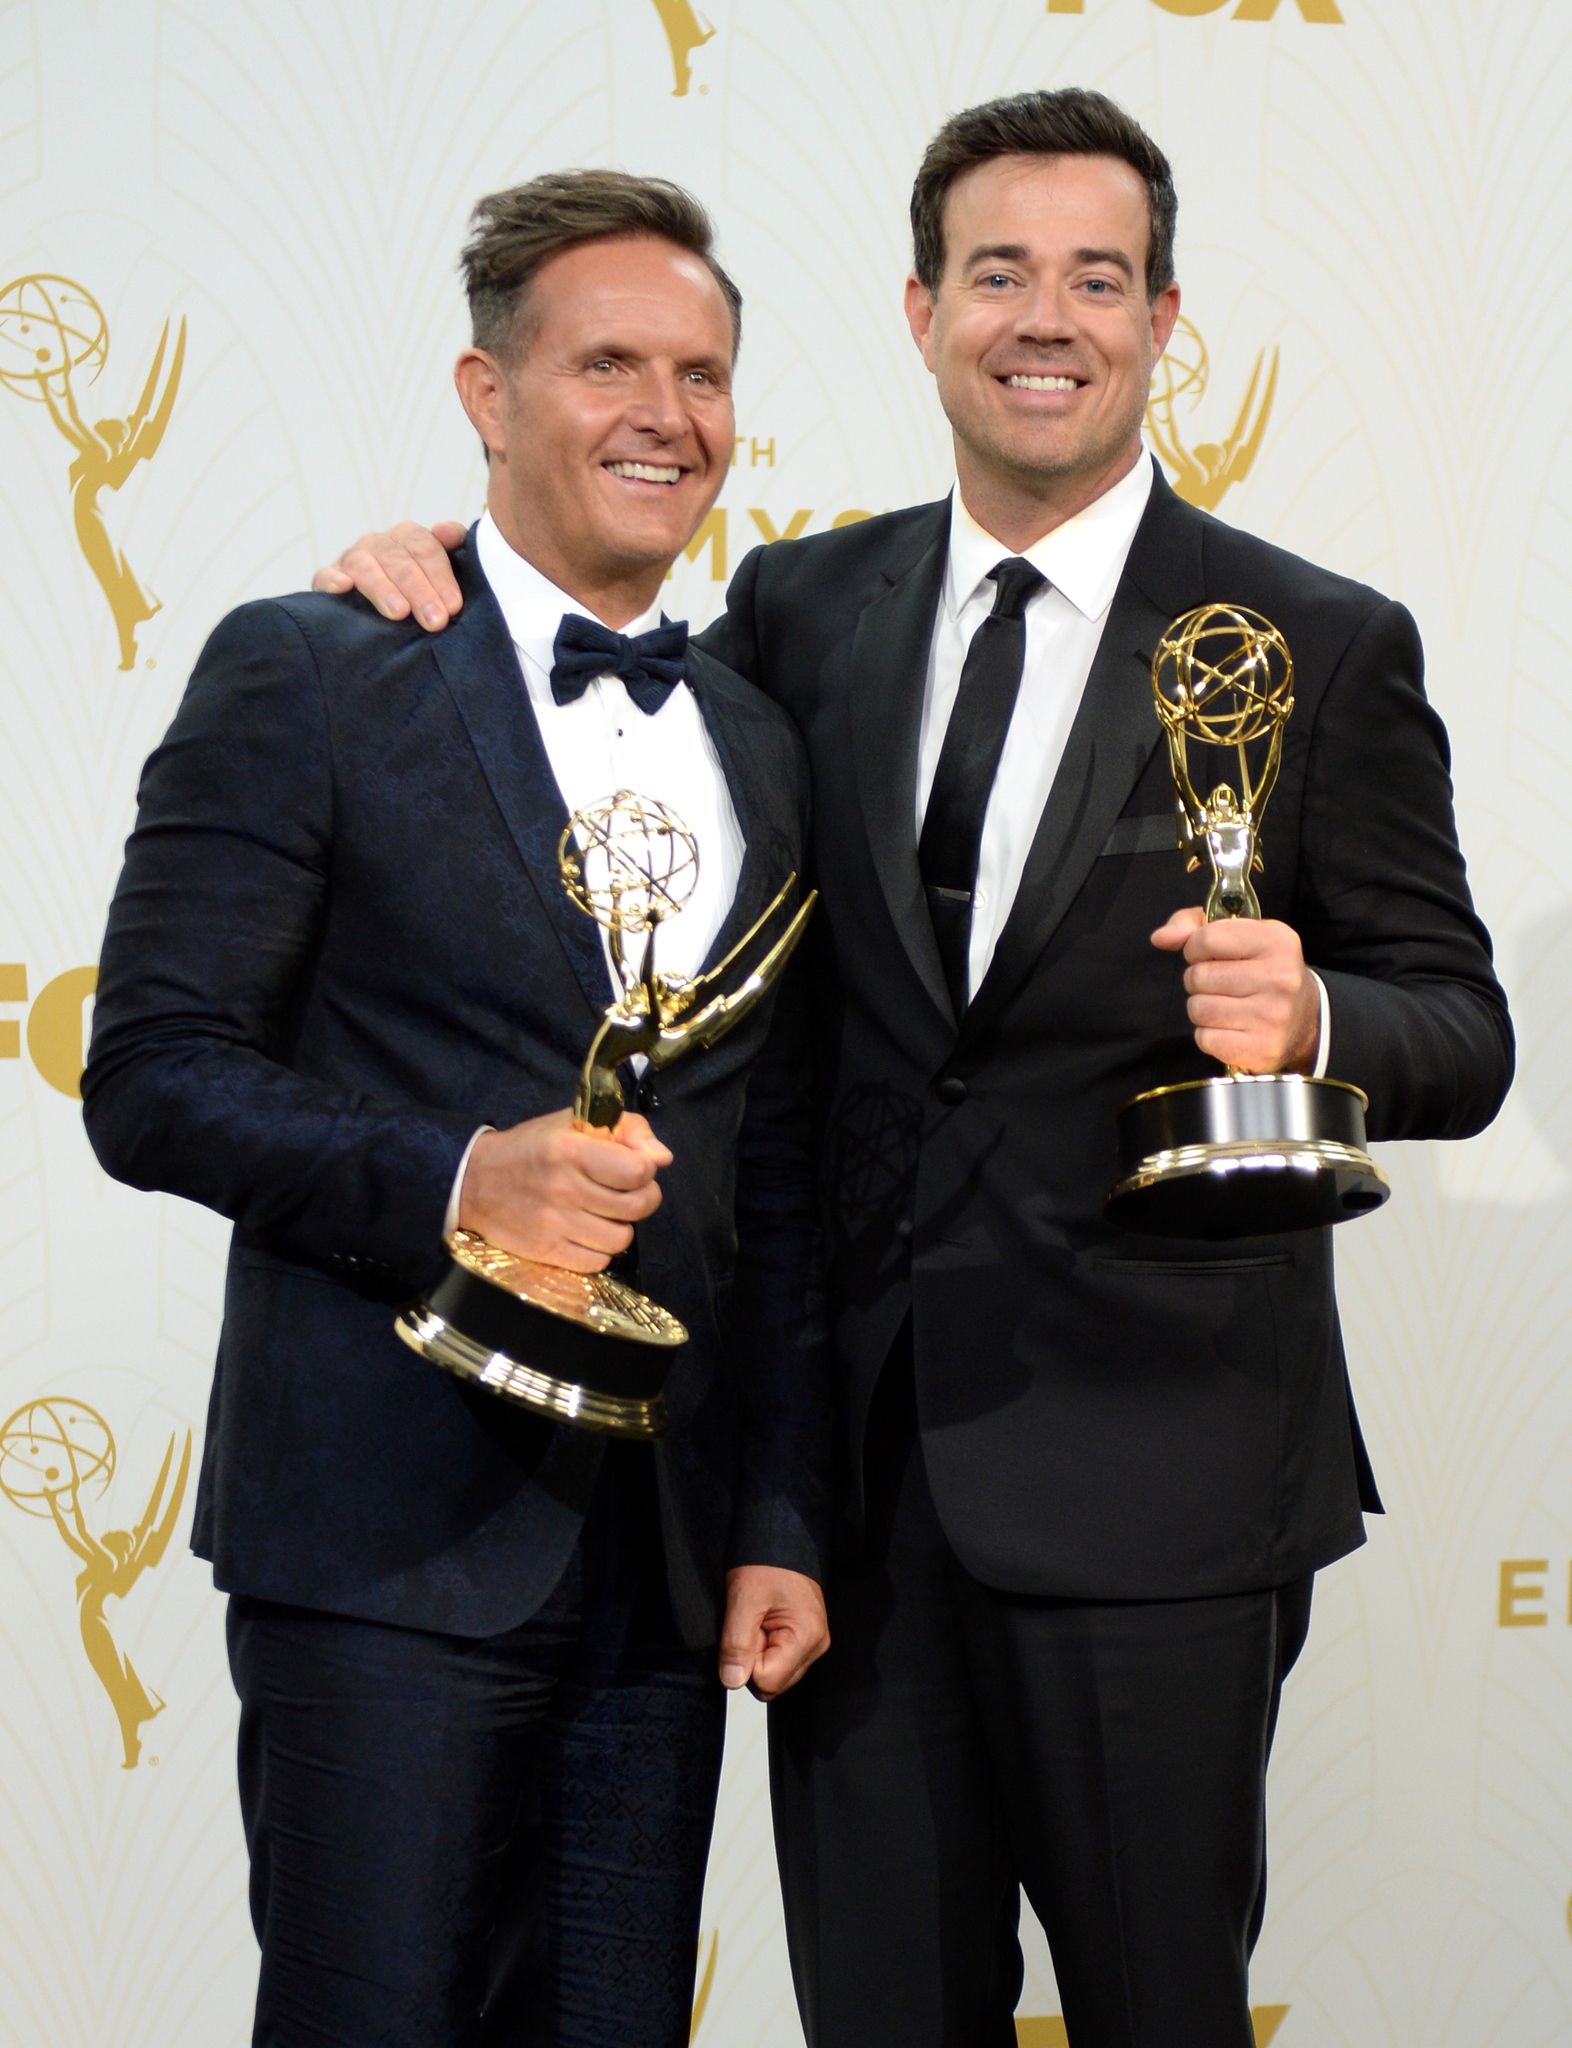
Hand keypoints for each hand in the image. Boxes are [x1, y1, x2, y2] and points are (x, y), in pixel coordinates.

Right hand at [312, 519, 466, 629]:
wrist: (380, 615)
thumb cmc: (420, 592)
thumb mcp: (442, 570)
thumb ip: (452, 546)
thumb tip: (446, 530)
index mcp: (408, 537)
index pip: (425, 547)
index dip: (440, 576)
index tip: (453, 606)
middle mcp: (378, 543)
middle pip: (398, 560)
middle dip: (419, 590)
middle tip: (435, 620)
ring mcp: (352, 559)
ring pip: (365, 566)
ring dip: (382, 588)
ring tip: (399, 613)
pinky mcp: (328, 578)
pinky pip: (325, 574)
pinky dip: (332, 579)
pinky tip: (344, 588)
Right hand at [457, 1109, 671, 1270]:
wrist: (474, 1181)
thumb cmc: (533, 1148)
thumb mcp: (574, 1122)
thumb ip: (625, 1130)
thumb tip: (663, 1157)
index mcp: (571, 1150)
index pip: (637, 1170)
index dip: (646, 1170)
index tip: (635, 1167)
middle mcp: (564, 1188)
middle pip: (637, 1207)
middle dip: (643, 1198)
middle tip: (628, 1192)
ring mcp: (554, 1224)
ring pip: (621, 1238)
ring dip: (620, 1226)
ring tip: (604, 1213)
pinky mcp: (546, 1252)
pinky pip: (598, 1262)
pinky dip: (600, 1249)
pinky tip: (587, 1232)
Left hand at [718, 1566, 829, 1700]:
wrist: (781, 1540)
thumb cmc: (765, 1564)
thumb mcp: (743, 1600)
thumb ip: (735, 1645)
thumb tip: (731, 1682)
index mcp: (807, 1638)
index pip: (767, 1681)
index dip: (746, 1660)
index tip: (747, 1629)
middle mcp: (816, 1647)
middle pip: (774, 1683)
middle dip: (754, 1660)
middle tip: (752, 1625)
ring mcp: (813, 1645)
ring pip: (776, 1675)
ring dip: (759, 1654)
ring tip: (759, 1622)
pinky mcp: (807, 1640)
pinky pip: (781, 1661)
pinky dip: (767, 1648)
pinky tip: (766, 1624)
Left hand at [1151, 907, 1320, 1073]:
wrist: (1305, 1020)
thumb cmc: (1261, 969)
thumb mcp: (1239, 934)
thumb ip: (1194, 925)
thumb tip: (1160, 938)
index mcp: (1276, 940)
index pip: (1206, 938)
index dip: (1196, 948)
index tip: (1210, 956)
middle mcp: (1279, 977)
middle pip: (1198, 976)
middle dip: (1199, 980)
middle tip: (1220, 984)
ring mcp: (1272, 1015)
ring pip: (1198, 1008)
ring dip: (1202, 1008)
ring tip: (1224, 1005)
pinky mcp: (1262, 1047)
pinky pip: (1205, 1038)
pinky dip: (1209, 1035)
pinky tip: (1229, 1028)